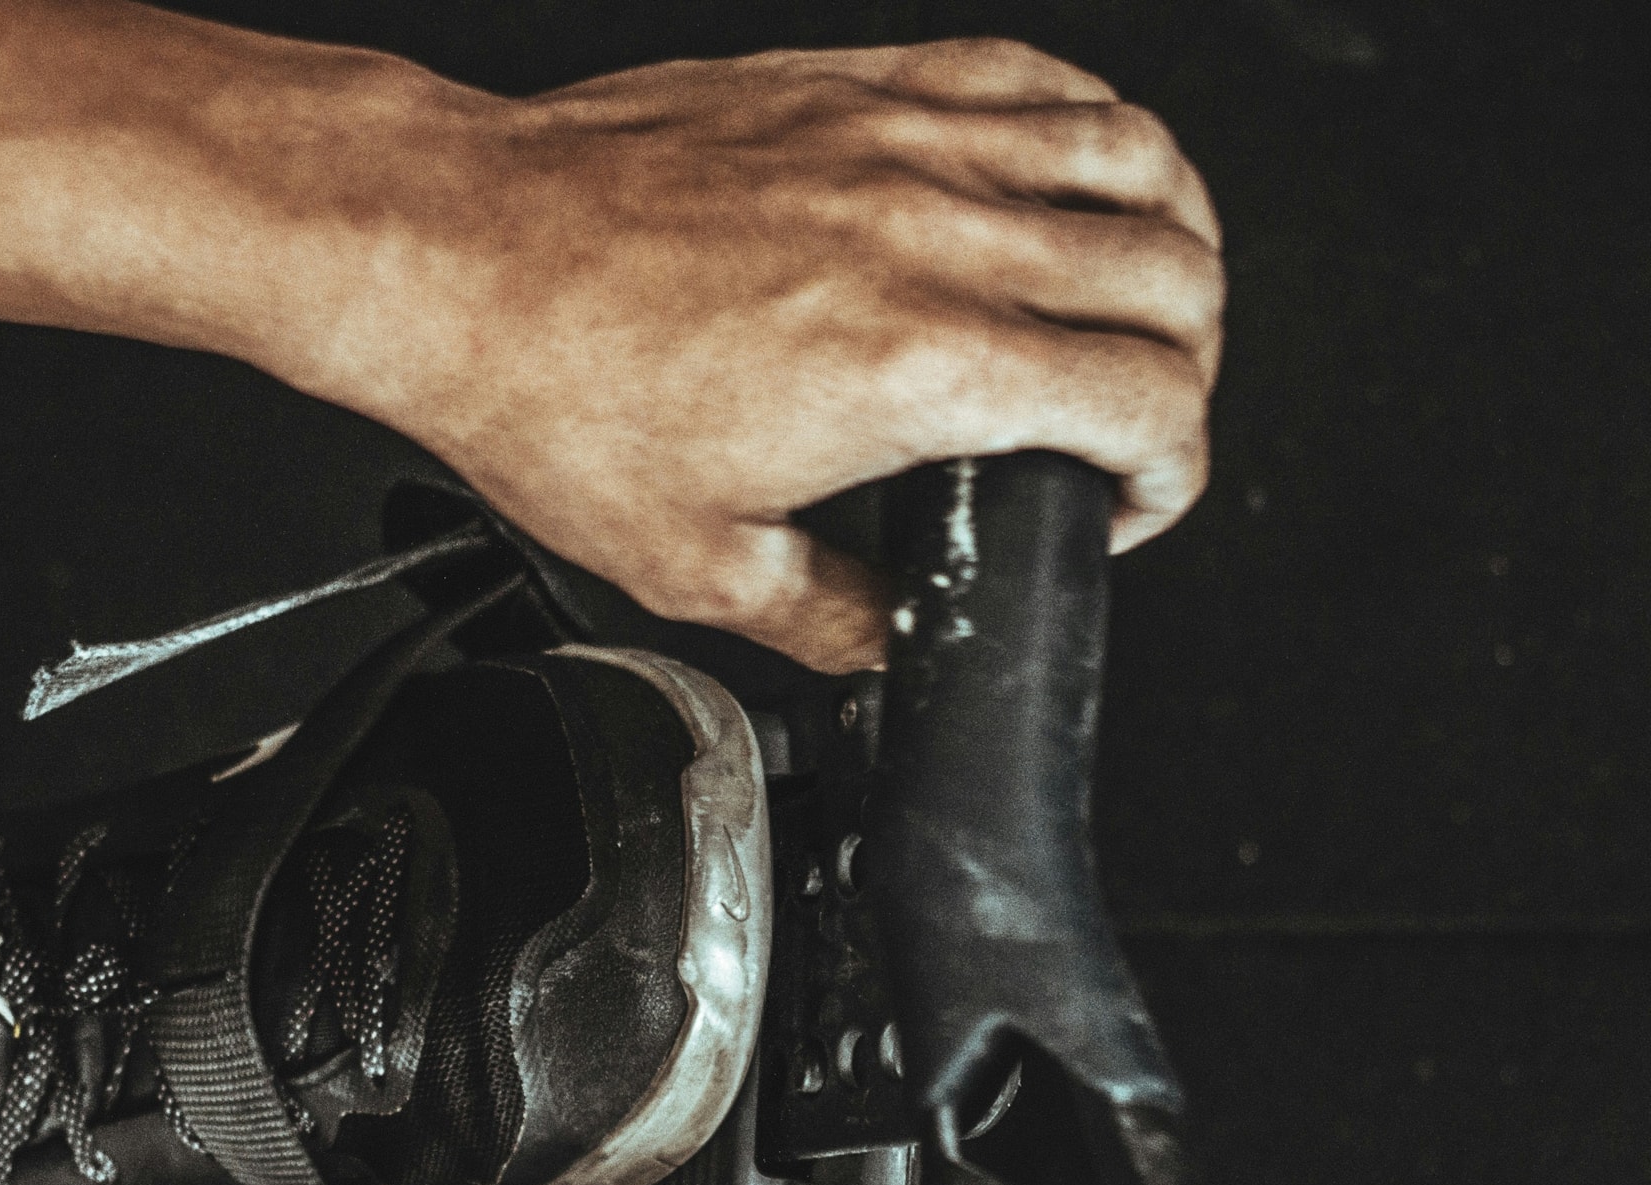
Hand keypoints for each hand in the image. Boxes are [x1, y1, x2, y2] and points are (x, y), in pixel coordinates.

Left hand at [338, 41, 1225, 672]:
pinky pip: (1035, 77)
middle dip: (1192, 370)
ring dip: (1176, 238)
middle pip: (1174, 278)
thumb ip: (830, 617)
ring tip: (1150, 301)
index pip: (1145, 402)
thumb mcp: (698, 568)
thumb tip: (892, 640)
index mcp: (913, 370)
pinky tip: (1082, 175)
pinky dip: (1095, 130)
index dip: (1173, 473)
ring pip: (1137, 158)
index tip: (1125, 504)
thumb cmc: (550, 388)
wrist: (458, 257)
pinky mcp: (859, 85)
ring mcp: (902, 144)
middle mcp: (931, 238)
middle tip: (1138, 421)